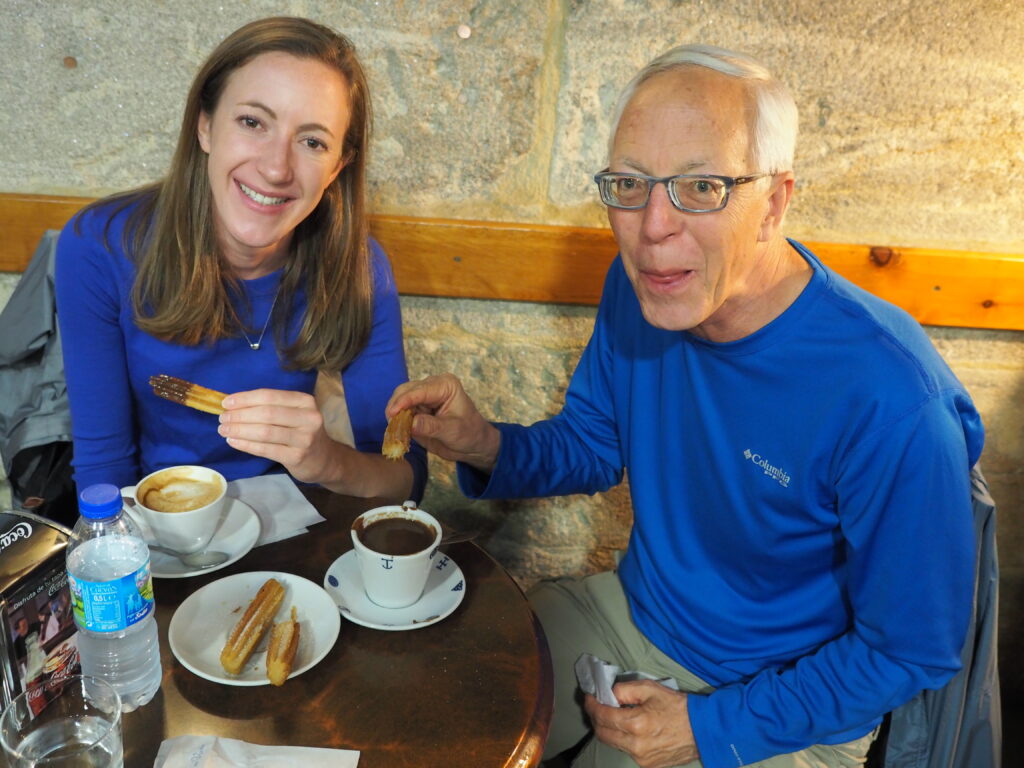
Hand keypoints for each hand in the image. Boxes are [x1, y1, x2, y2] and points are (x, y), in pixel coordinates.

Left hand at [218, 388, 339, 483]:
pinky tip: (234, 441)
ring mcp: (304, 438)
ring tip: (224, 430)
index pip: (270, 396)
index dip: (245, 398)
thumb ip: (272, 407)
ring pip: (264, 431)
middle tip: (223, 419)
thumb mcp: (295, 414)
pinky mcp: (297, 456)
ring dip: (240, 430)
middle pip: (266, 413)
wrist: (325, 460)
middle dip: (240, 415)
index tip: (226, 403)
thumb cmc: (303, 432)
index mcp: (305, 401)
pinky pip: (265, 449)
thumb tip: (234, 405)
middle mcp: (308, 417)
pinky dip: (246, 445)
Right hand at [387, 374, 500, 471]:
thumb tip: (410, 424)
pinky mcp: (416, 409)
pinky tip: (397, 432)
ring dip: (394, 415)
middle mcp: (432, 386)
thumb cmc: (470, 434)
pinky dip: (396, 422)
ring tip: (394, 430)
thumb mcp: (453, 431)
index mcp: (445, 385)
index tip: (391, 413)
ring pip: (399, 401)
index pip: (419, 390)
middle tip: (390, 424)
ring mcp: (423, 397)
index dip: (404, 401)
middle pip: (405, 391)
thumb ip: (431, 426)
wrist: (473, 444)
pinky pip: (401, 413)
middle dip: (396, 407)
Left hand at [584, 681, 699, 767]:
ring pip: (613, 743)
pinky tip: (628, 728)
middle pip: (602, 733)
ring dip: (608, 729)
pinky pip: (626, 750)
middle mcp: (636, 745)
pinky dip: (622, 738)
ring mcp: (641, 758)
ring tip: (612, 715)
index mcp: (636, 724)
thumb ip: (625, 690)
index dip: (591, 705)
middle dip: (595, 718)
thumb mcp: (651, 689)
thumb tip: (609, 695)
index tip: (589, 697)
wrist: (702, 730)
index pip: (602, 716)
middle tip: (596, 705)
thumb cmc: (678, 707)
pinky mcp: (648, 765)